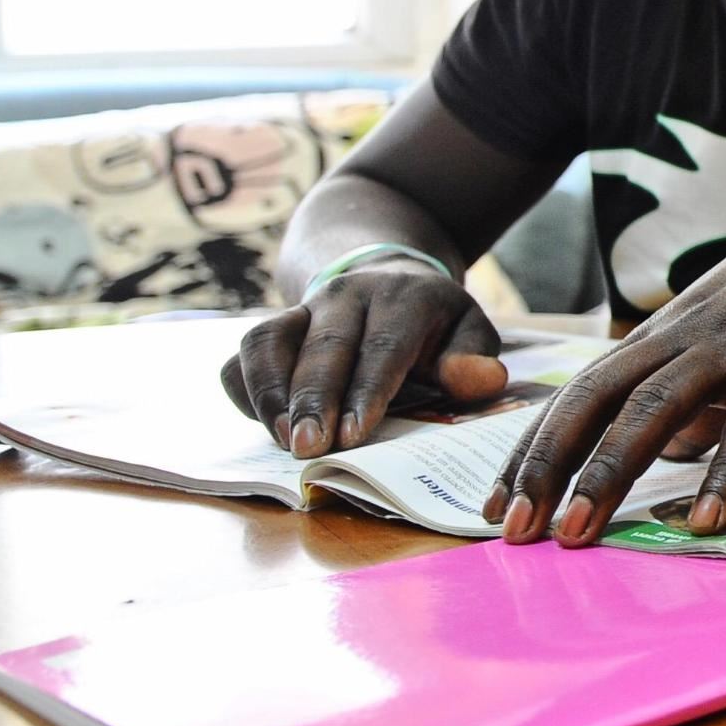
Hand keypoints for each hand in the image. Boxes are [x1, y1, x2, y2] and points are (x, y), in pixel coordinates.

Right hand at [222, 262, 503, 456]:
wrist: (387, 277)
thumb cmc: (433, 324)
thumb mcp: (468, 331)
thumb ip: (475, 358)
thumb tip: (481, 379)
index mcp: (403, 296)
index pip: (383, 345)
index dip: (367, 391)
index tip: (355, 435)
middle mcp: (346, 294)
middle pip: (324, 347)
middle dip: (314, 399)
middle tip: (308, 448)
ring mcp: (303, 306)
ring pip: (270, 341)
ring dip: (271, 393)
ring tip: (282, 441)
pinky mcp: (273, 323)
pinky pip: (245, 352)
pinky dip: (247, 388)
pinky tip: (265, 426)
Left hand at [483, 192, 725, 546]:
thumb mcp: (716, 345)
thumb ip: (690, 401)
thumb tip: (669, 459)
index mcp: (655, 341)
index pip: (575, 397)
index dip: (531, 451)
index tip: (494, 508)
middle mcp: (678, 342)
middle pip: (595, 401)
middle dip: (548, 465)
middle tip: (516, 531)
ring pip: (653, 409)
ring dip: (609, 472)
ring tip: (580, 533)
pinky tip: (705, 519)